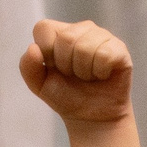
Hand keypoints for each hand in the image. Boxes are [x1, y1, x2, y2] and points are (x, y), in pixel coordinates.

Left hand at [20, 20, 134, 125]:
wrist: (92, 118)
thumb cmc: (67, 97)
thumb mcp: (40, 85)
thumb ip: (28, 67)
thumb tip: (33, 48)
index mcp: (59, 32)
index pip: (44, 28)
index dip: (47, 53)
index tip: (56, 69)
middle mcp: (81, 28)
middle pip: (66, 39)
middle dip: (67, 66)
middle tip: (75, 76)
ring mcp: (102, 36)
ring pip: (86, 47)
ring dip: (84, 71)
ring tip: (89, 77)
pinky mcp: (119, 49)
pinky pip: (105, 55)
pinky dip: (100, 72)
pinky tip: (102, 76)